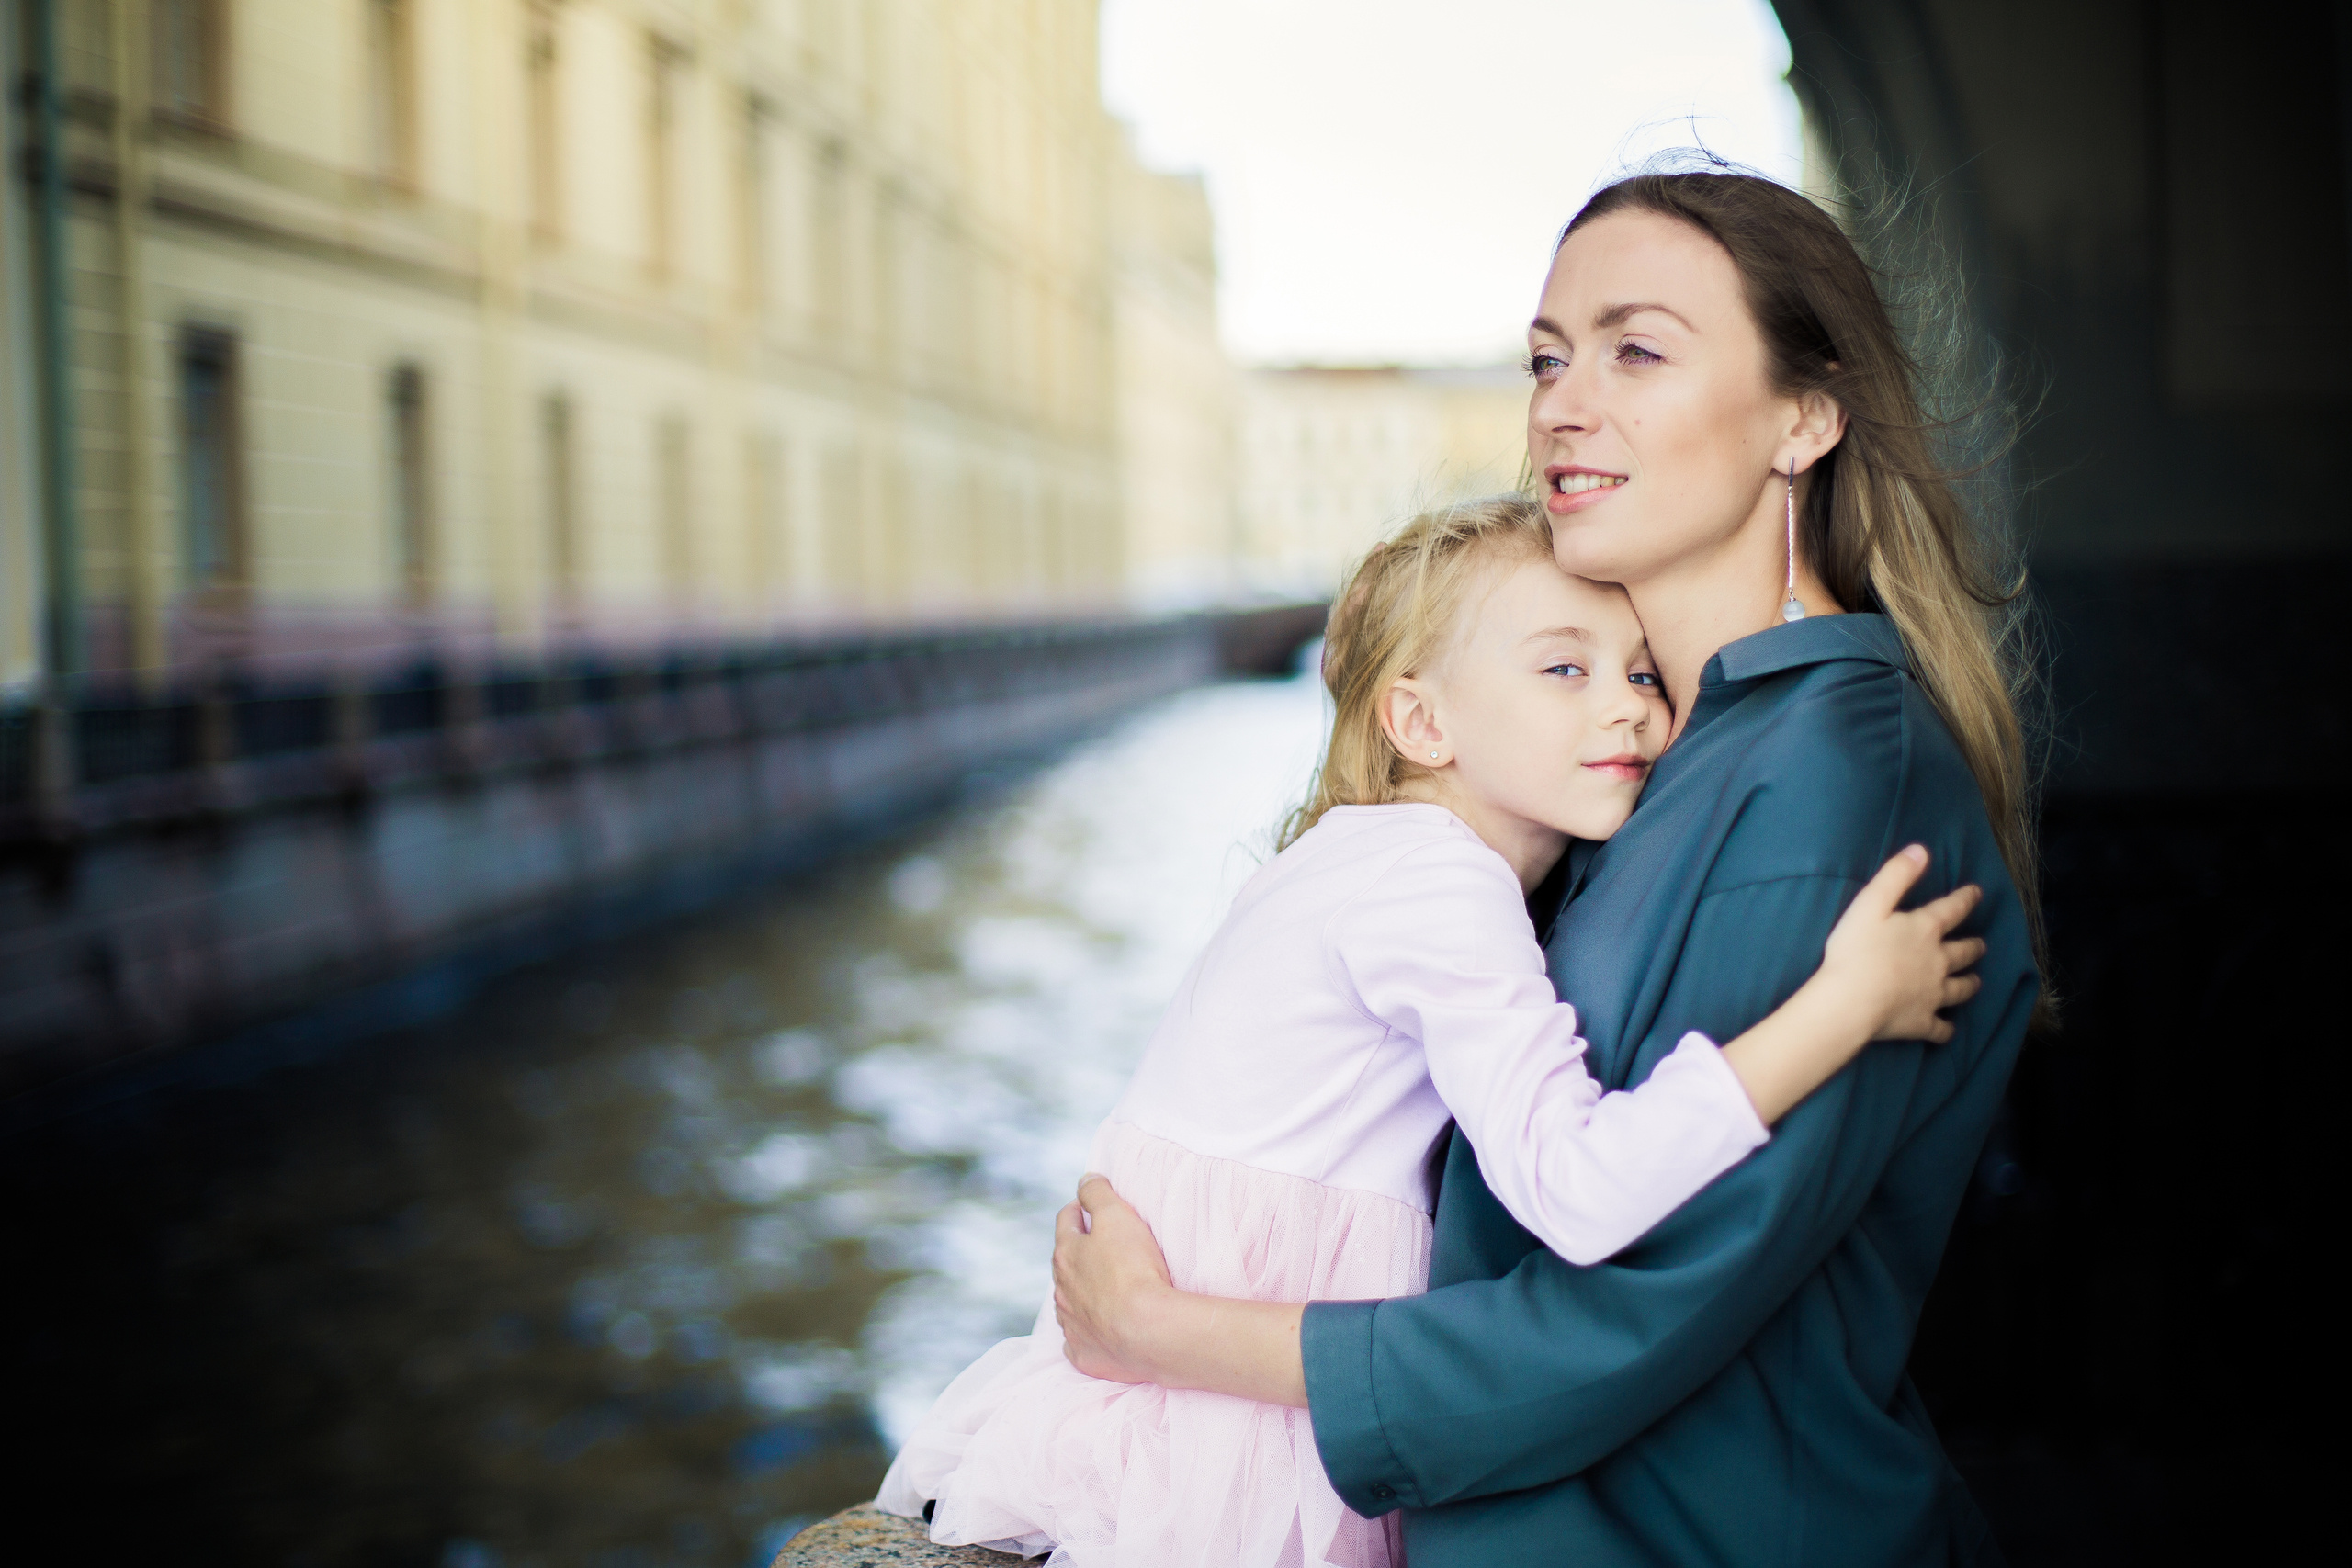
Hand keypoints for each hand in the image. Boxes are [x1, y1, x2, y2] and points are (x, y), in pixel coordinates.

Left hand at [1053, 1175, 1174, 1384]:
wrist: (1147, 1331)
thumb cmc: (1133, 1270)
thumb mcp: (1117, 1216)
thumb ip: (1097, 1194)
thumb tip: (1085, 1180)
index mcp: (1066, 1255)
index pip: (1066, 1222)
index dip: (1078, 1210)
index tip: (1087, 1207)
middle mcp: (1061, 1290)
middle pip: (1064, 1264)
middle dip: (1078, 1253)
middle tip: (1098, 1248)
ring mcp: (1071, 1325)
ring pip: (1069, 1303)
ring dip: (1081, 1294)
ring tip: (1103, 1291)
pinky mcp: (1085, 1354)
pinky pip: (1079, 1342)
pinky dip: (1087, 1333)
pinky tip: (1100, 1331)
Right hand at [1820, 845, 1984, 1043]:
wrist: (1851, 1002)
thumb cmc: (1855, 951)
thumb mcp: (1870, 903)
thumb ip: (1896, 875)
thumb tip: (1921, 851)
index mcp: (1925, 930)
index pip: (1953, 909)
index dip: (1966, 899)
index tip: (1976, 893)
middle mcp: (1938, 962)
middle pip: (1964, 953)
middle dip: (1974, 946)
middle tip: (1980, 944)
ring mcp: (1933, 995)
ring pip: (1961, 989)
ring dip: (1970, 984)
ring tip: (1975, 981)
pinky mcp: (1923, 1023)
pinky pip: (1941, 1029)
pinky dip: (1946, 1029)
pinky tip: (1948, 1028)